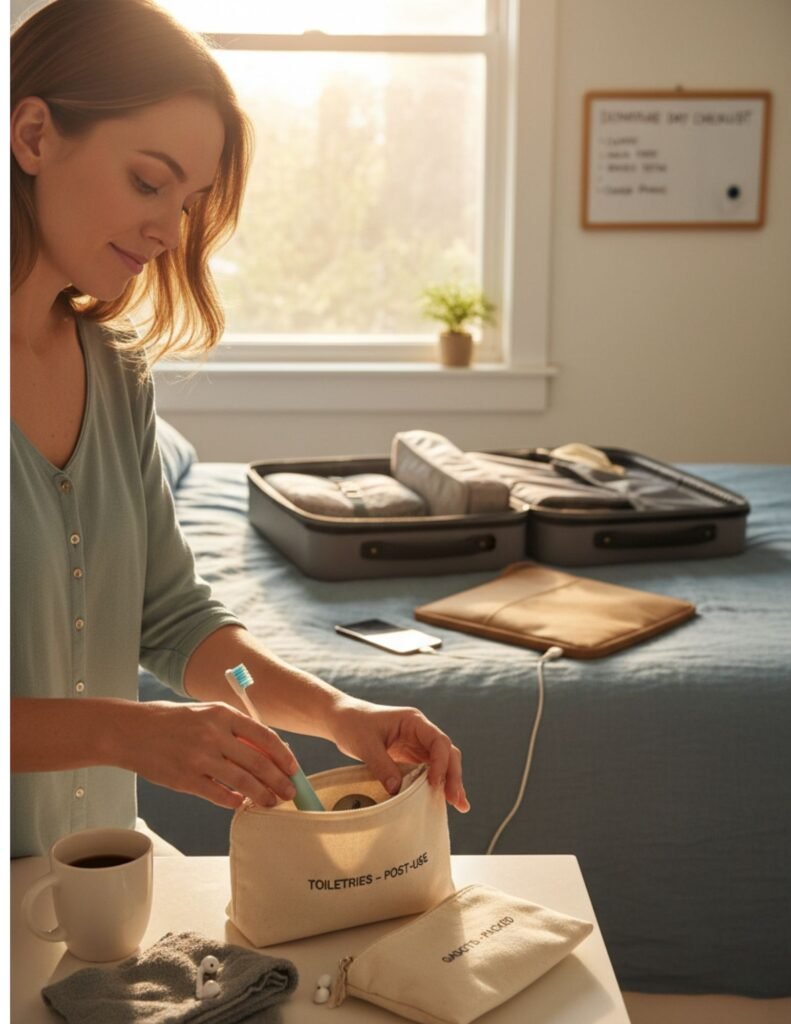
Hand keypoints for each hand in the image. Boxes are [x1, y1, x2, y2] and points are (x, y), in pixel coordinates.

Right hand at [120, 701, 299, 809]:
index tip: (293, 768)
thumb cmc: (172, 721)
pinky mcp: (186, 779)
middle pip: (258, 763)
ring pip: (243, 782)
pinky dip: (235, 802)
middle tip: (290, 792)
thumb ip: (234, 730)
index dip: (283, 755)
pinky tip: (242, 803)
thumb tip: (268, 750)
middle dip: (279, 781)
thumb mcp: (206, 713)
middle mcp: (214, 735)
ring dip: (262, 795)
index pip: (264, 736)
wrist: (131, 731)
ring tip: (272, 802)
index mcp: (222, 714)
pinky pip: (219, 795)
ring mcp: (200, 758)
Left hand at [328, 699, 468, 812]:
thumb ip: (382, 766)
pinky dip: (437, 785)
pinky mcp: (410, 757)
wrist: (342, 720)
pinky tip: (443, 801)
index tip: (435, 784)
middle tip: (456, 801)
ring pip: (442, 763)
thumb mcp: (365, 745)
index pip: (438, 741)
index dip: (441, 763)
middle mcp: (420, 732)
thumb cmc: (353, 725)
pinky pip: (429, 771)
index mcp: (414, 722)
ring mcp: (417, 745)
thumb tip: (397, 791)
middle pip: (446, 753)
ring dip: (450, 783)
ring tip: (459, 806)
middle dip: (453, 776)